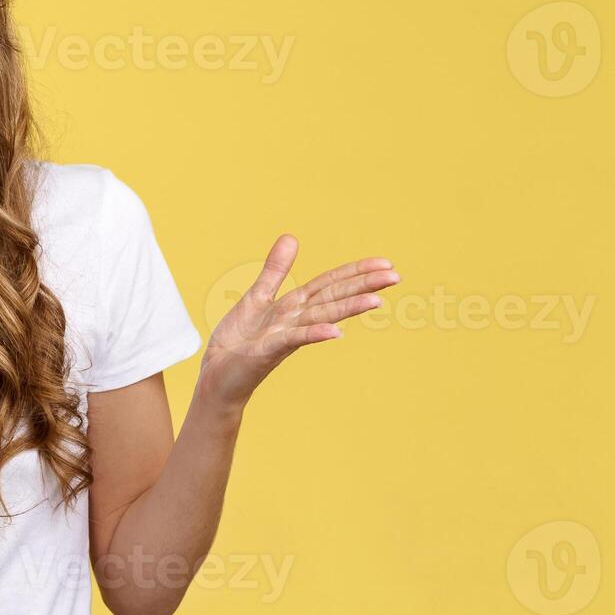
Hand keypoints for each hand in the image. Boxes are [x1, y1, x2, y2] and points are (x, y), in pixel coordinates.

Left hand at [196, 234, 397, 405]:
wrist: (218, 378)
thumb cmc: (238, 342)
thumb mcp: (257, 297)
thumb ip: (276, 270)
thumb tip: (291, 237)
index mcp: (294, 306)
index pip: (330, 284)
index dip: (356, 272)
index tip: (385, 263)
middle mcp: (295, 321)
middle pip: (333, 298)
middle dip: (363, 286)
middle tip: (396, 276)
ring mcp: (284, 337)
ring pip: (320, 318)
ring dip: (347, 309)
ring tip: (376, 301)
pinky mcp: (267, 352)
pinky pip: (293, 340)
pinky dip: (313, 335)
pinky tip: (335, 333)